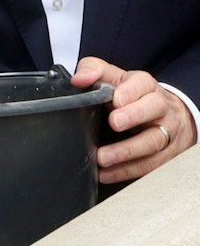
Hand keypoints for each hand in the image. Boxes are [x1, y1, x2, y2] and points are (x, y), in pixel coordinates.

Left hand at [73, 59, 192, 182]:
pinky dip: (128, 171)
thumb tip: (79, 78)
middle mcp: (160, 108)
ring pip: (153, 141)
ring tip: (103, 158)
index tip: (116, 99)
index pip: (142, 84)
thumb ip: (94, 71)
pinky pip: (150, 164)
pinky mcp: (166, 154)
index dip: (130, 92)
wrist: (166, 114)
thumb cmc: (132, 96)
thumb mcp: (114, 78)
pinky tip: (107, 174)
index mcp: (145, 87)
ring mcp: (166, 131)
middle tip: (114, 123)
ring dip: (127, 152)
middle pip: (153, 109)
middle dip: (134, 116)